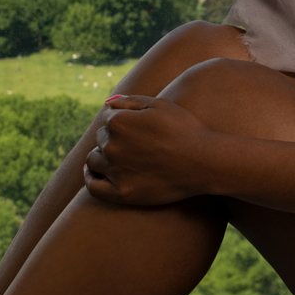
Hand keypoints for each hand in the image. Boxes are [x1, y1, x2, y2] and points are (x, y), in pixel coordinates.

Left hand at [82, 95, 219, 205]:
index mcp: (118, 122)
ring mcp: (115, 171)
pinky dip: (90, 178)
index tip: (137, 128)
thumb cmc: (185, 129)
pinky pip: (93, 187)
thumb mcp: (160, 105)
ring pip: (93, 160)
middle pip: (101, 138)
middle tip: (135, 144)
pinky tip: (93, 173)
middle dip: (113, 138)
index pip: (108, 118)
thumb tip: (107, 104)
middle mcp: (111, 146)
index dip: (122, 121)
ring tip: (118, 158)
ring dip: (101, 156)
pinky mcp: (121, 193)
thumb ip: (130, 101)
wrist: (203, 162)